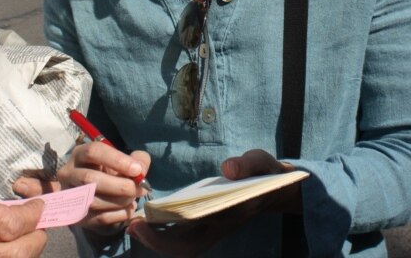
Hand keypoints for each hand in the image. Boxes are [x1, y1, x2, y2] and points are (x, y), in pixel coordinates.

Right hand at [55, 141, 150, 232]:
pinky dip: (118, 215)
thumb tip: (140, 169)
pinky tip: (129, 209)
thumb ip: (136, 159)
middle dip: (120, 185)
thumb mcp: (122, 160)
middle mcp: (68, 174)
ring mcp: (69, 197)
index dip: (117, 160)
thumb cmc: (110, 172)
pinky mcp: (76, 217)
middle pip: (90, 179)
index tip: (137, 170)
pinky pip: (98, 218)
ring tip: (133, 198)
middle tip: (140, 189)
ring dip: (120, 201)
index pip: (93, 152)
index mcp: (79, 154)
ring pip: (93, 201)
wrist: (98, 194)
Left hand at [127, 149, 301, 256]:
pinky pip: (185, 229)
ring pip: (182, 241)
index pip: (192, 242)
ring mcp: (214, 225)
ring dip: (158, 234)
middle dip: (155, 241)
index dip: (164, 240)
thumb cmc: (267, 174)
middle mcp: (218, 227)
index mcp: (227, 218)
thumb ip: (247, 165)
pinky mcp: (211, 218)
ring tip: (135, 219)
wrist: (279, 187)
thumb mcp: (262, 163)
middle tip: (131, 225)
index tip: (141, 225)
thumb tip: (227, 168)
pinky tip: (152, 211)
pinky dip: (167, 224)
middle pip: (182, 248)